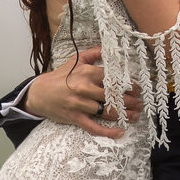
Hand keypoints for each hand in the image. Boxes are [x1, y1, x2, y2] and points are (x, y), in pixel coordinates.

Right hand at [23, 47, 142, 137]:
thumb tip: (107, 48)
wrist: (39, 93)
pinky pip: (94, 127)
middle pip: (113, 96)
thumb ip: (93, 53)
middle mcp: (84, 88)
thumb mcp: (75, 60)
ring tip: (135, 115)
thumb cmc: (60, 77)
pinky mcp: (75, 118)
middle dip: (130, 101)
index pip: (113, 79)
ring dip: (124, 114)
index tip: (137, 89)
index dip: (128, 85)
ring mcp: (79, 105)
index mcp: (86, 72)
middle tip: (140, 103)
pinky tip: (120, 132)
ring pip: (107, 111)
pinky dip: (108, 132)